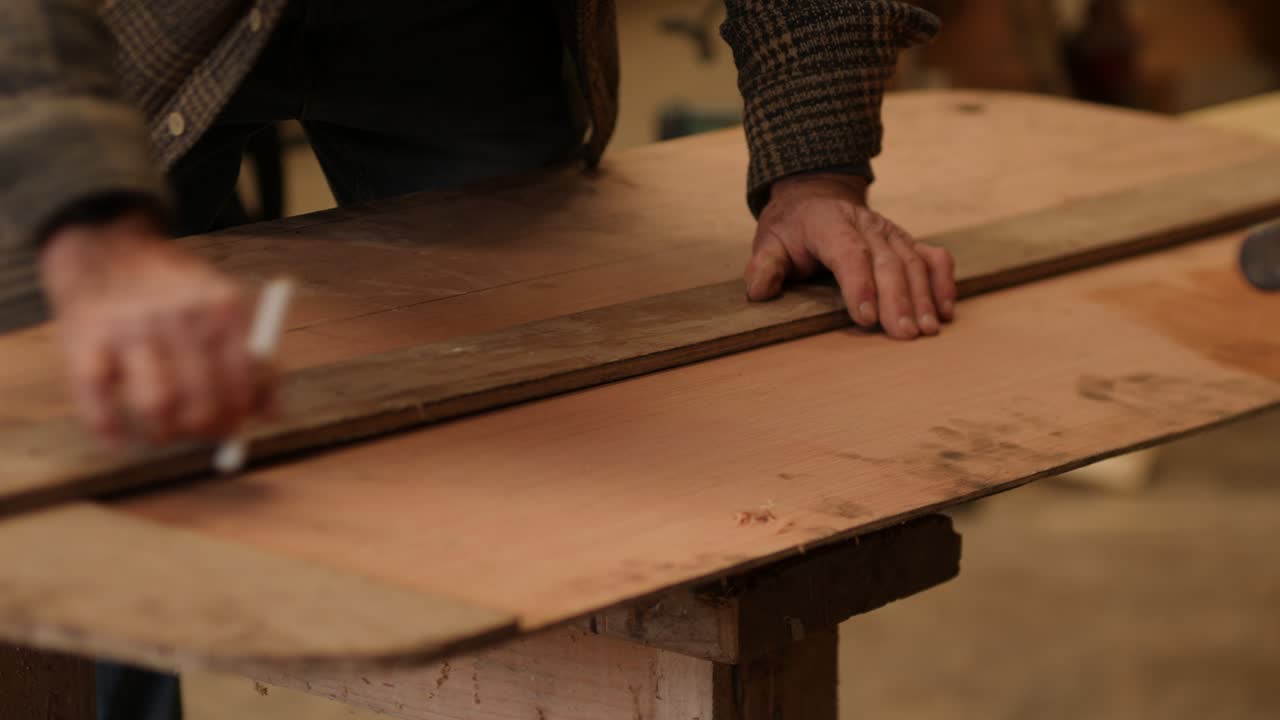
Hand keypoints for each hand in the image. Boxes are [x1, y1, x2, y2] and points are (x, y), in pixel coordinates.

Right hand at [40, 212, 271, 445]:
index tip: (236, 425)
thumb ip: (254, 358)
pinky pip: (97, 398)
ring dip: (165, 434)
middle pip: (202, 399)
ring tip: (167, 434)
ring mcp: (130, 328)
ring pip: (156, 405)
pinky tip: (119, 439)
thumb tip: (272, 416)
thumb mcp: (224, 306)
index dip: (243, 411)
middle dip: (207, 430)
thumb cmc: (176, 292)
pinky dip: (108, 428)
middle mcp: (178, 315)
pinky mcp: (86, 341)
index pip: (245, 377)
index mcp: (222, 307)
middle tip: (203, 435)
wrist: (107, 249)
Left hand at [744, 173, 955, 339]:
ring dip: (923, 297)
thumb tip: (759, 290)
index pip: (849, 253)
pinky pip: (933, 257)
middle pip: (887, 261)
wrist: (816, 197)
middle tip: (904, 334)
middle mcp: (866, 225)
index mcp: (829, 223)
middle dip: (897, 299)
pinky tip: (946, 311)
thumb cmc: (792, 228)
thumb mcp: (770, 241)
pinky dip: (943, 282)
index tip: (865, 318)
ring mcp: (891, 232)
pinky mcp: (907, 241)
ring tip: (927, 330)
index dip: (859, 284)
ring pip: (913, 261)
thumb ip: (764, 265)